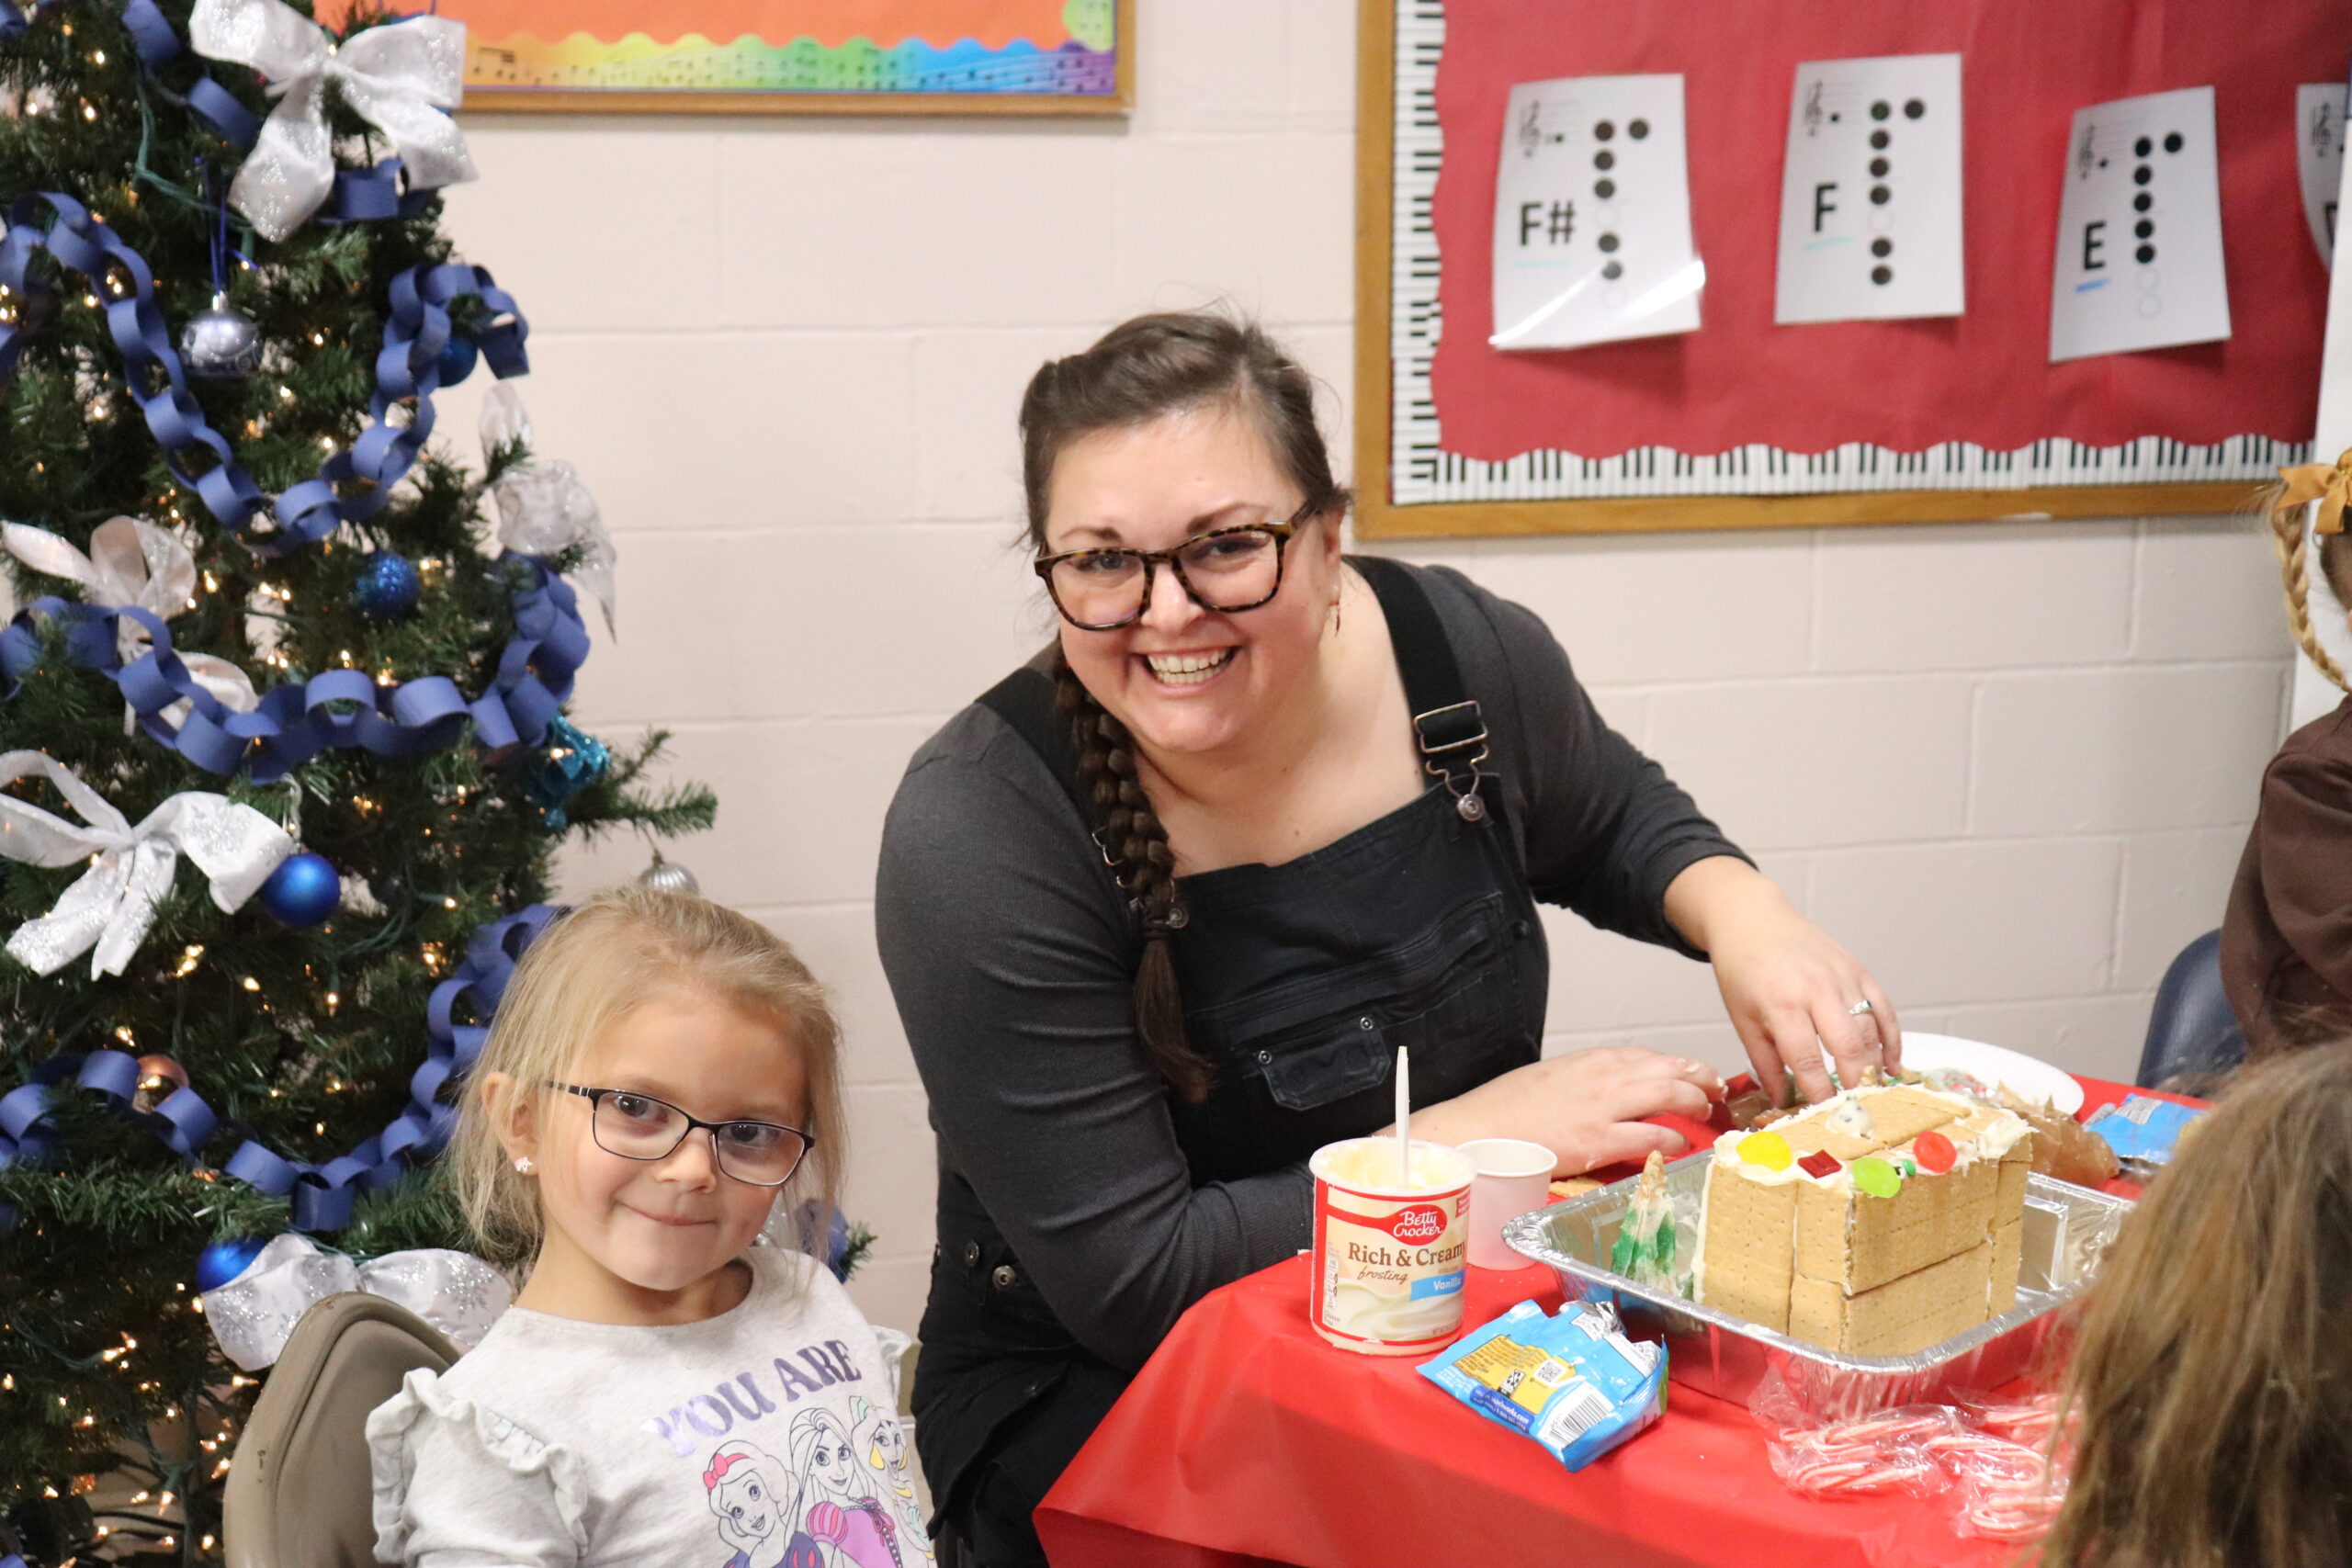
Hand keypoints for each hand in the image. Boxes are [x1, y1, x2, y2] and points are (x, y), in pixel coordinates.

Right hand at [1407, 1046, 1724, 1176]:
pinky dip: (1673, 1137)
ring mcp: (1602, 1108)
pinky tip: (1681, 1143)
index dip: (1679, 1064)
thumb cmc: (1507, 1108)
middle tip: (1718, 1089)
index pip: (1648, 1056)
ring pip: (1668, 1095)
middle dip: (1700, 1078)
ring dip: (1695, 1102)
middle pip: (1668, 1070)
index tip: (1696, 1072)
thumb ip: (1586, 1081)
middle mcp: (1602, 1077)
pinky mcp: (1598, 1140)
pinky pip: (1651, 1135)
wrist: (1478, 1129)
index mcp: (1590, 1060)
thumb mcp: (1551, 1079)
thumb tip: (1611, 1093)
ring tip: (1708, 1111)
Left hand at [1666, 857, 1900, 1104]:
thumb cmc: (1743, 970)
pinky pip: (1883, 1009)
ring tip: (1875, 1096)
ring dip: (1875, 1066)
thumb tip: (1782, 1104)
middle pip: (1848, 1046)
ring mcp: (1841, 977)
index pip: (1807, 1059)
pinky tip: (1892, 1066)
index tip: (1825, 1117)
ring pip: (1870, 1030)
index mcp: (1780, 1004)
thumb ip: (1765, 1063)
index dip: (1820, 1092)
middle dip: (1855, 1085)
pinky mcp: (1857, 970)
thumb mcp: (1742, 1019)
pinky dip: (1893, 1039)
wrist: (1752, 919)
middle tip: (1857, 1113)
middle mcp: (1816, 989)